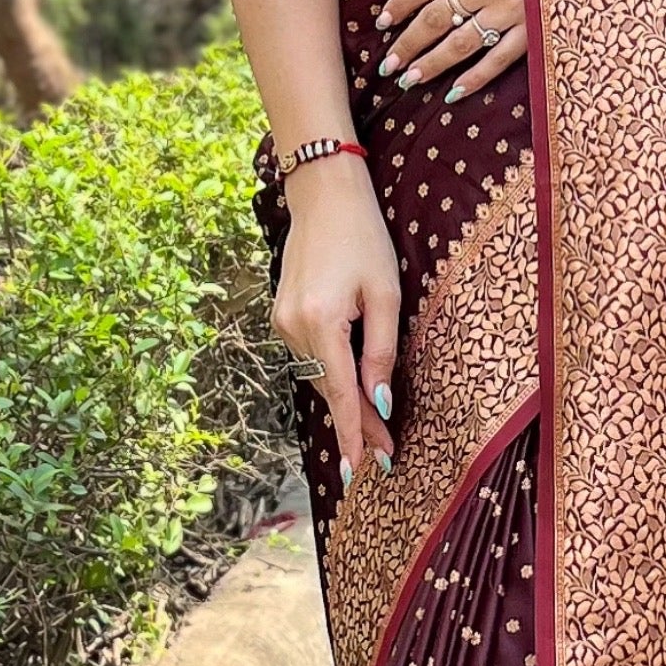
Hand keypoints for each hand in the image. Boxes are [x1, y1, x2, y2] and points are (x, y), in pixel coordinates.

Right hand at [273, 159, 400, 485]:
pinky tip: (351, 386)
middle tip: (385, 454)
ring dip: (345, 401)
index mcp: (320, 321)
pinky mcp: (280, 316)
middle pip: (329, 391)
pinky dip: (332, 375)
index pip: (341, 393)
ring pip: (318, 377)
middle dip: (357, 424)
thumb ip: (382, 351)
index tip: (366, 468)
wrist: (323, 197)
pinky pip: (310, 358)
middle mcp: (292, 327)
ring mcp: (281, 323)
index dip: (356, 433)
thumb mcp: (385, 295)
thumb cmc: (364, 238)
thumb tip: (380, 402)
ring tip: (375, 429)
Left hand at [376, 0, 527, 102]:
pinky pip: (499, 59)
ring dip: (432, 64)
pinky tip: (455, 91)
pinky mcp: (535, 30)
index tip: (383, 22)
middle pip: (437, 17)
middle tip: (388, 63)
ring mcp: (512, 10)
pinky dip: (475, 78)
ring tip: (410, 79)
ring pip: (461, 43)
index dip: (399, 4)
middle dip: (409, 42)